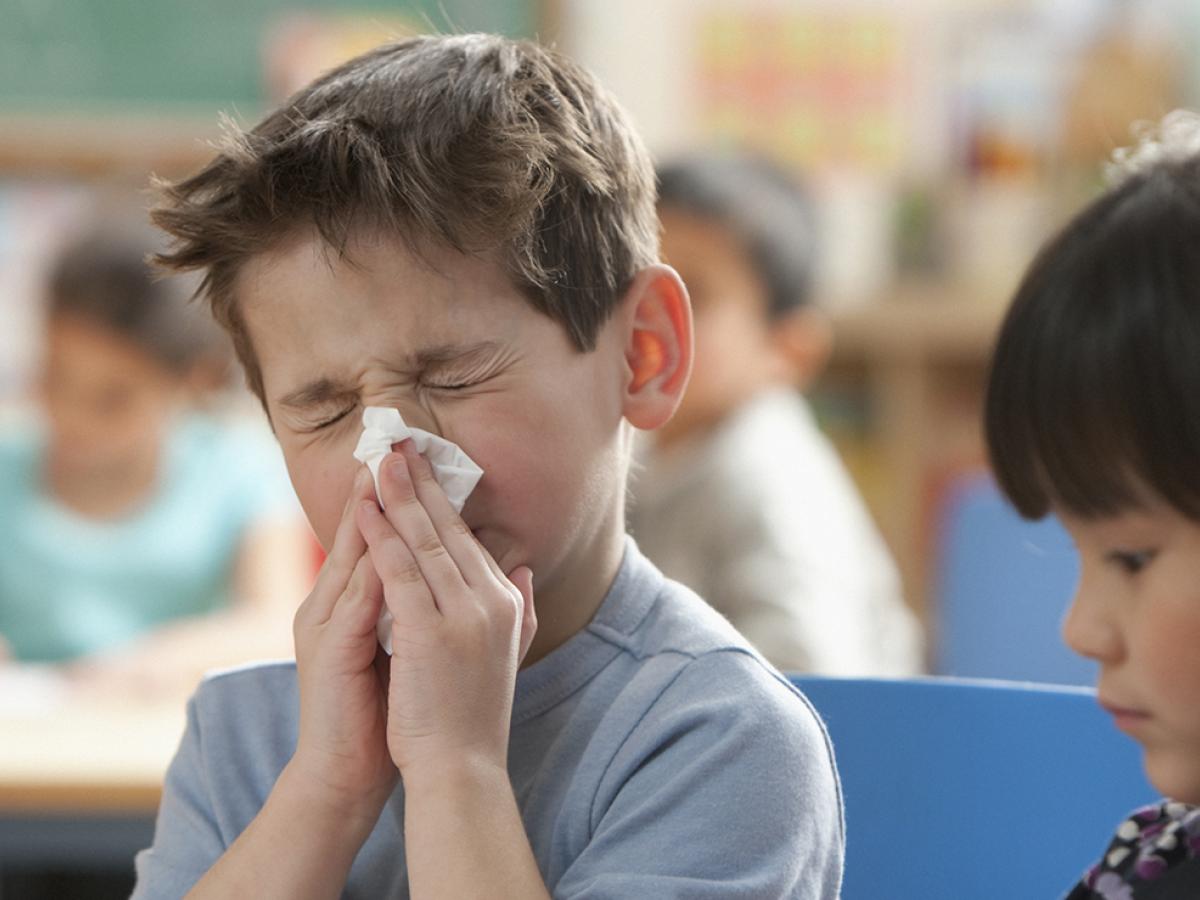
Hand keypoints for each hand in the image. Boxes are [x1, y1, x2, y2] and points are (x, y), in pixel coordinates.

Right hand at [289, 465, 397, 822]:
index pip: (376, 537)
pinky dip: (373, 568)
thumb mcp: (407, 646)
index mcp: (353, 602)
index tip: (417, 456)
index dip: (396, 497)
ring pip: (353, 556)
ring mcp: (326, 625)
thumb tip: (454, 572)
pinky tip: (392, 540)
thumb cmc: (383, 711)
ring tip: (391, 471)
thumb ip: (420, 605)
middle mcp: (332, 604)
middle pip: (358, 533)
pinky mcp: (329, 650)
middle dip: (381, 488)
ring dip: (371, 513)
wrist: (350, 771)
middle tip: (400, 441)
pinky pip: (355, 600)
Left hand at [356, 439, 536, 779]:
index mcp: (503, 602)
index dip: (441, 500)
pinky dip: (383, 536)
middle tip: (399, 442)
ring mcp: (463, 613)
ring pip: (426, 540)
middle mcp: (490, 599)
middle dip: (421, 482)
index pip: (467, 538)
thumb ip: (517, 608)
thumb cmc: (473, 715)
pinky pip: (402, 570)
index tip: (422, 466)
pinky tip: (367, 510)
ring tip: (380, 460)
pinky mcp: (431, 630)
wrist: (462, 769)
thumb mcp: (507, 653)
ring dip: (399, 496)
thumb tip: (521, 568)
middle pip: (449, 528)